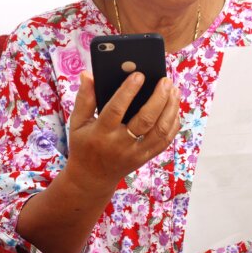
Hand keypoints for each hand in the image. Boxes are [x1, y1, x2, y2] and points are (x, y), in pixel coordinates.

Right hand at [63, 71, 179, 195]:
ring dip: (170, 109)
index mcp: (101, 133)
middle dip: (158, 98)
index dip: (128, 91)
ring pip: (160, 131)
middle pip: (145, 120)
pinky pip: (164, 141)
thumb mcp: (77, 122)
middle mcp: (120, 144)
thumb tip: (88, 75)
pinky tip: (174, 109)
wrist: (92, 177)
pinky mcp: (145, 158)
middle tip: (166, 80)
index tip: (139, 75)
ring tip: (174, 90)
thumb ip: (84, 98)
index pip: (116, 109)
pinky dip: (173, 124)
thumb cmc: (84, 144)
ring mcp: (135, 153)